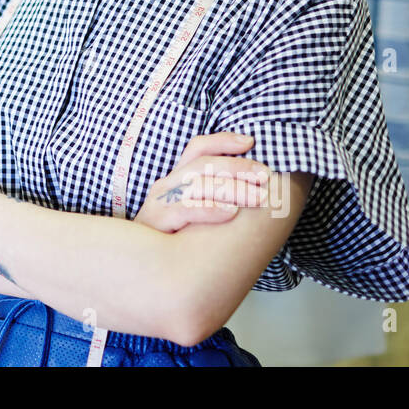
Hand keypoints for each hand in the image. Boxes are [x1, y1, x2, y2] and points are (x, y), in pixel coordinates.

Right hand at [134, 132, 272, 233]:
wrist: (143, 268)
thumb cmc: (175, 239)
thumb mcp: (192, 212)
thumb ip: (213, 197)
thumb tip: (253, 186)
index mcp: (176, 178)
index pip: (198, 147)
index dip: (224, 141)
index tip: (250, 142)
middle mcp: (167, 185)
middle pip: (203, 164)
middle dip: (238, 167)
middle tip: (265, 176)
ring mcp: (160, 201)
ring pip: (198, 184)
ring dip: (232, 189)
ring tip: (258, 197)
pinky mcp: (157, 221)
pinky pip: (185, 210)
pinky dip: (210, 209)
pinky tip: (231, 213)